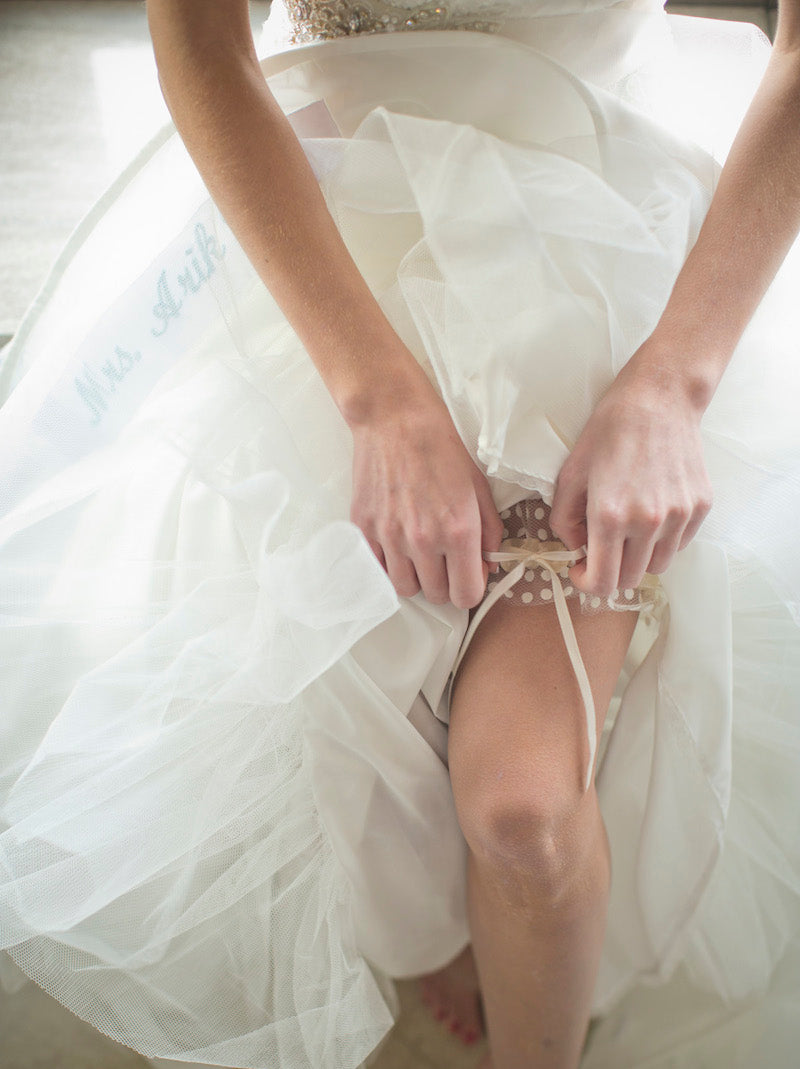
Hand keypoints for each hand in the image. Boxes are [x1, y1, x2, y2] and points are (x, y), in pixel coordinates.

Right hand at [349, 377, 502, 609]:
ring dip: (416, 578)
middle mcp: (424, 541)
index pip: (466, 594)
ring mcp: (390, 537)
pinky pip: (378, 569)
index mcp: (458, 531)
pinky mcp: (365, 529)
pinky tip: (398, 546)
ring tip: (420, 556)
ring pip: (405, 588)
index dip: (470, 589)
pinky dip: (390, 565)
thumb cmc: (441, 448)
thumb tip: (486, 565)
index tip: (468, 576)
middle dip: (445, 584)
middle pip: (436, 595)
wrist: (395, 420)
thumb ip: (489, 532)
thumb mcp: (479, 488)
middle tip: (445, 562)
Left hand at [549, 350, 713, 596]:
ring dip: (637, 559)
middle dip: (610, 572)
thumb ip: (564, 520)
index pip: (603, 583)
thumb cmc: (608, 432)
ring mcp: (678, 516)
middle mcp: (648, 522)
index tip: (581, 570)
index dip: (587, 584)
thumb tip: (576, 548)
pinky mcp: (700, 507)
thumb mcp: (569, 474)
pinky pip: (678, 544)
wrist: (659, 399)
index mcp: (610, 516)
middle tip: (600, 550)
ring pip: (657, 566)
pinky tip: (650, 513)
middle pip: (631, 580)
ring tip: (626, 531)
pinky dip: (661, 540)